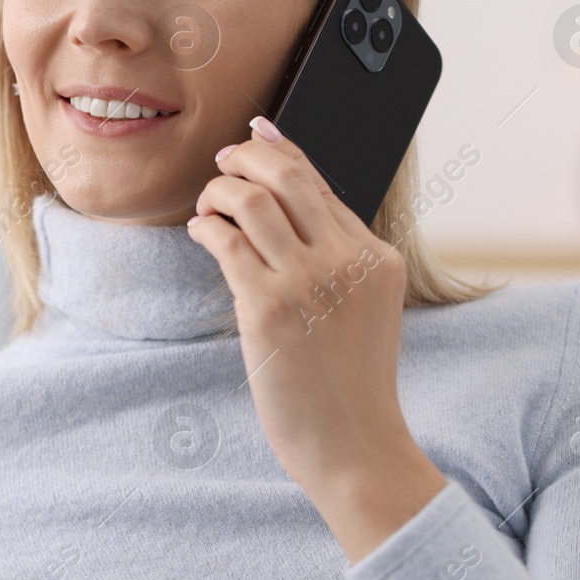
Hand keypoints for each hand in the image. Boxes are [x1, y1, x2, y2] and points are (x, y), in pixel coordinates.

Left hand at [186, 115, 445, 562]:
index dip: (282, 150)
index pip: (321, 182)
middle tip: (223, 160)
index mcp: (377, 257)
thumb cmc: (349, 384)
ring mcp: (309, 282)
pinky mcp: (268, 308)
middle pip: (289, 175)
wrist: (355, 445)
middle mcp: (347, 260)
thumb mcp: (365, 309)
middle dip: (247, 154)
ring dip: (220, 192)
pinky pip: (227, 241)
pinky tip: (202, 234)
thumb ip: (339, 259)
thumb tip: (290, 204)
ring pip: (253, 199)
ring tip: (209, 207)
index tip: (256, 133)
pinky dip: (207, 227)